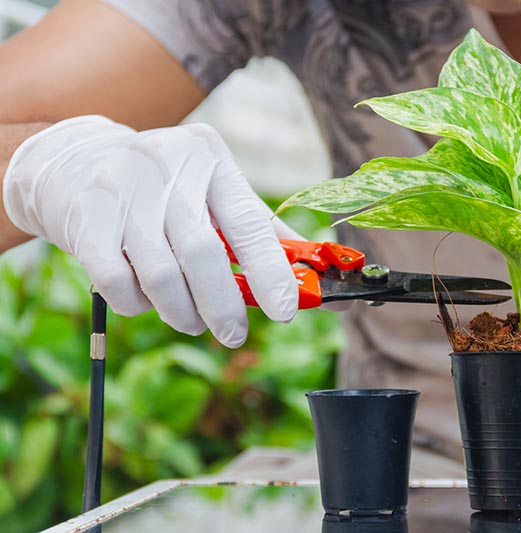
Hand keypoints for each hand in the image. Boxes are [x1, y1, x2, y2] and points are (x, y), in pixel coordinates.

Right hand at [2, 115, 299, 346]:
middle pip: (202, 253)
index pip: (249, 223)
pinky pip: (116, 282)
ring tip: (190, 321)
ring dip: (181, 312)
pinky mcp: (85, 218)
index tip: (286, 312)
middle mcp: (167, 166)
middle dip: (223, 306)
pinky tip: (146, 301)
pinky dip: (137, 305)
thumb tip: (317, 281)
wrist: (76, 163)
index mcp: (212, 159)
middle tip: (233, 334)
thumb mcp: (215, 193)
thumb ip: (262, 233)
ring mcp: (121, 189)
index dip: (270, 273)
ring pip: (160, 274)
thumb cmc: (167, 189)